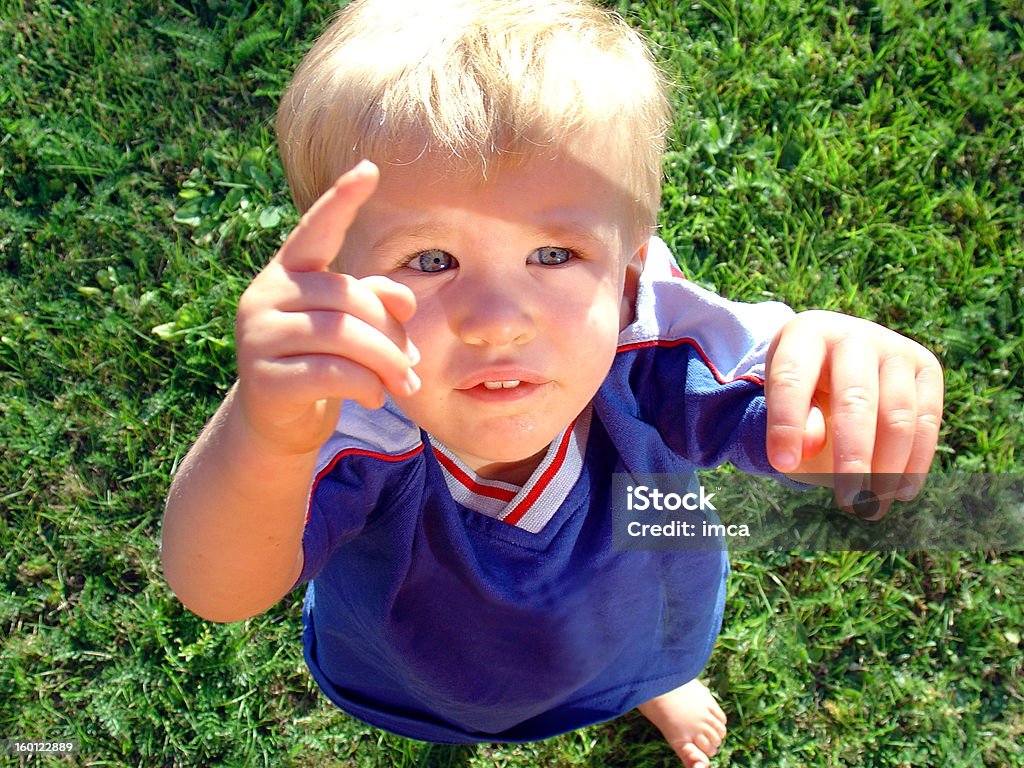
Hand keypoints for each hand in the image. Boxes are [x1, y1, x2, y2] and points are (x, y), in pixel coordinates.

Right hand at [234, 160, 419, 455]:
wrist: (278, 423)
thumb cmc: (319, 364)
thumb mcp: (349, 329)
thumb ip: (375, 303)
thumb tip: (406, 299)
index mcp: (287, 273)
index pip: (316, 231)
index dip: (342, 200)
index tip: (370, 168)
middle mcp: (264, 296)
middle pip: (348, 297)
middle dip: (391, 331)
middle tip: (413, 363)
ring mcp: (258, 336)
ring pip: (343, 335)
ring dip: (386, 361)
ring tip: (406, 384)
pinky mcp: (264, 378)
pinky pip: (332, 372)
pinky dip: (366, 385)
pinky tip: (377, 398)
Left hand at [764, 310, 942, 518]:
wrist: (839, 350)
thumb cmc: (803, 380)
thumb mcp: (784, 394)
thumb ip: (793, 419)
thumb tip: (809, 449)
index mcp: (807, 334)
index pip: (792, 380)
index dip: (786, 425)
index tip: (782, 467)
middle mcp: (855, 336)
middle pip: (855, 401)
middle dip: (852, 457)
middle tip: (848, 502)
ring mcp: (895, 349)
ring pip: (897, 416)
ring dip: (888, 469)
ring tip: (872, 506)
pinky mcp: (926, 367)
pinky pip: (927, 420)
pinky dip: (916, 460)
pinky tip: (901, 492)